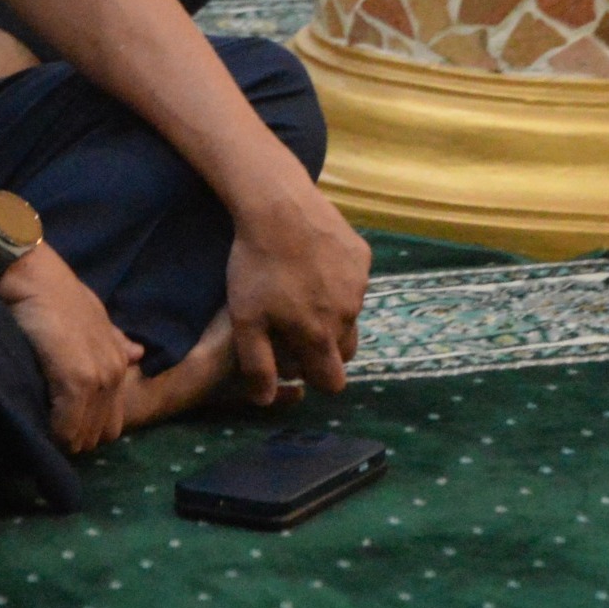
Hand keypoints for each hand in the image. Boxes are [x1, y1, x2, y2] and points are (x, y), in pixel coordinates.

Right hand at [0, 244, 143, 451]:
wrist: (31, 276)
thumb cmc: (54, 295)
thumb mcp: (93, 317)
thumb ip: (114, 340)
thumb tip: (137, 354)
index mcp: (119, 362)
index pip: (110, 422)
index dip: (85, 427)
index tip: (60, 424)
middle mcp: (115, 373)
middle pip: (98, 434)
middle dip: (73, 436)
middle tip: (46, 428)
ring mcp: (99, 378)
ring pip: (82, 436)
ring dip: (60, 438)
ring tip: (38, 426)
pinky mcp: (78, 382)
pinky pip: (66, 429)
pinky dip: (51, 433)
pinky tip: (34, 421)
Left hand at [222, 181, 371, 403]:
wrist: (277, 207)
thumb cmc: (256, 265)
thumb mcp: (246, 320)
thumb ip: (258, 366)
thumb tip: (265, 401)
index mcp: (320, 337)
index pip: (333, 381)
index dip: (315, 376)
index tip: (296, 359)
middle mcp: (348, 315)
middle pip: (346, 350)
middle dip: (326, 346)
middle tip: (297, 323)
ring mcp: (360, 284)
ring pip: (351, 314)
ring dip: (333, 311)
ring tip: (302, 287)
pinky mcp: (362, 256)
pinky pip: (355, 280)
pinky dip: (339, 279)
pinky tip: (314, 261)